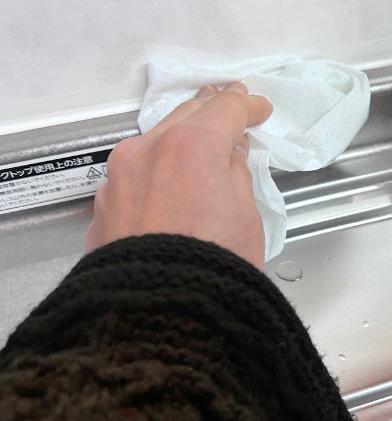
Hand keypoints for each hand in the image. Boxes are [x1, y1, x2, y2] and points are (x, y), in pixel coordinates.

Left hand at [86, 82, 272, 268]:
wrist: (158, 319)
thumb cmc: (213, 268)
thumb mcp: (246, 217)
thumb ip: (236, 175)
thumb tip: (228, 158)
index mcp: (190, 147)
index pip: (225, 110)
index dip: (247, 106)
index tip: (259, 109)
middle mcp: (146, 151)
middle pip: (185, 115)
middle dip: (212, 108)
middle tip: (231, 102)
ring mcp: (118, 178)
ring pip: (154, 142)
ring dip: (180, 137)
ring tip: (200, 140)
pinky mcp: (104, 207)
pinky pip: (135, 175)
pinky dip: (156, 169)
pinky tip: (169, 180)